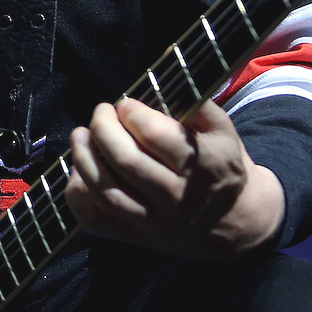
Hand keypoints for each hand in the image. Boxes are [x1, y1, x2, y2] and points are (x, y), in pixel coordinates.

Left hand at [63, 97, 283, 259]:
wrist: (234, 222)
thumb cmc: (220, 165)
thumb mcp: (223, 132)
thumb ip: (197, 105)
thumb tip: (163, 74)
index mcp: (204, 165)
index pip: (157, 137)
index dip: (133, 114)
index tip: (125, 104)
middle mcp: (178, 197)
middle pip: (128, 162)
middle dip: (104, 130)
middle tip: (100, 113)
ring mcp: (155, 221)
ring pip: (109, 192)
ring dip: (85, 159)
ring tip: (80, 135)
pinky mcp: (137, 238)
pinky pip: (98, 222)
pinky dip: (78, 197)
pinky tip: (76, 174)